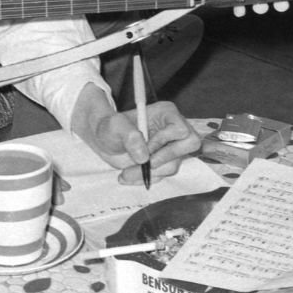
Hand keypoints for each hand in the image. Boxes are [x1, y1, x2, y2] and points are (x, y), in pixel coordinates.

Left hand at [71, 85, 200, 184]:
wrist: (104, 141)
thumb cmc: (110, 127)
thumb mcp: (114, 126)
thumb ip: (128, 135)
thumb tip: (144, 155)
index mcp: (166, 113)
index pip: (181, 130)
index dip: (165, 142)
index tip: (146, 148)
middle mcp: (173, 129)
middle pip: (188, 147)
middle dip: (163, 160)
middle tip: (141, 165)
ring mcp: (171, 147)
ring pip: (173, 166)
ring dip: (148, 173)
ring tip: (126, 172)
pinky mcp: (164, 162)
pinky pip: (163, 176)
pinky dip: (145, 178)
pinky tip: (129, 174)